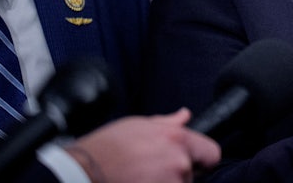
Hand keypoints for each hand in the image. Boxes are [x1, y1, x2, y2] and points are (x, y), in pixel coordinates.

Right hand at [65, 108, 220, 182]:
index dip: (201, 158)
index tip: (192, 162)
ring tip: (141, 178)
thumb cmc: (106, 149)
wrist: (81, 173)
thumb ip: (168, 123)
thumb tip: (185, 115)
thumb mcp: (138, 125)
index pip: (212, 153)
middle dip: (177, 173)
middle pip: (192, 174)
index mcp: (177, 139)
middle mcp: (178, 163)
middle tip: (151, 171)